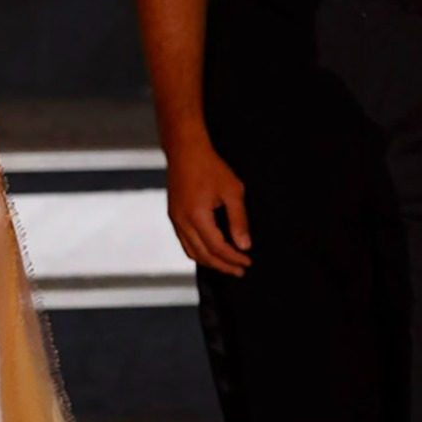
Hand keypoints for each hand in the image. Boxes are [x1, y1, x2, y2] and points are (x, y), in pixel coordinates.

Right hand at [166, 129, 250, 276]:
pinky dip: (198, 252)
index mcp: (197, 217)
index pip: (218, 248)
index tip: (247, 262)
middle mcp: (182, 222)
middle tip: (239, 270)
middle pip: (203, 255)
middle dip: (223, 265)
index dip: (234, 258)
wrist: (185, 151)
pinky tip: (210, 250)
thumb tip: (244, 245)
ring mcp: (175, 219)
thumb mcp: (233, 191)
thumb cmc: (209, 166)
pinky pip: (185, 242)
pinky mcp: (173, 215)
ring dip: (210, 261)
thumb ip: (239, 220)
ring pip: (191, 252)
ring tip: (226, 264)